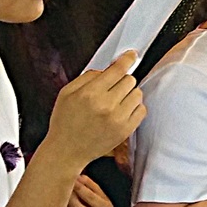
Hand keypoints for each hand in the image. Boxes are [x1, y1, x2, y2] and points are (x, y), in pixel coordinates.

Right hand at [44, 51, 145, 172]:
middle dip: (121, 80)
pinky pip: (142, 110)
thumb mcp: (66, 93)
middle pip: (129, 80)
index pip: (117, 70)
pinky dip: (134, 108)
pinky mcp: (125, 131)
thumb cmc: (65, 122)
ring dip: (128, 94)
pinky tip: (121, 111)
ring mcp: (118, 119)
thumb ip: (87, 77)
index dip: (126, 59)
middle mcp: (106, 105)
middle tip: (111, 88)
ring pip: (137, 93)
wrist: (66, 151)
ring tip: (116, 101)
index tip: (131, 55)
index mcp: (90, 94)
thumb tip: (108, 68)